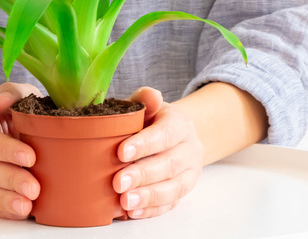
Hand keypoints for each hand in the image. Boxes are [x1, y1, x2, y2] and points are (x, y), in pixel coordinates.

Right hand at [0, 82, 41, 218]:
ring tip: (26, 207)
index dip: (4, 150)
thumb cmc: (12, 110)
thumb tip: (6, 99)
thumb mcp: (16, 95)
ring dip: (3, 200)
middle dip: (9, 179)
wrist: (0, 125)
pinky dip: (2, 210)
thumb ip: (12, 93)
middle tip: (34, 188)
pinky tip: (19, 212)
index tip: (31, 157)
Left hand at [113, 87, 203, 218]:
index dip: (144, 144)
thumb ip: (145, 99)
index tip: (122, 152)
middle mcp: (190, 149)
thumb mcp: (148, 106)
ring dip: (148, 197)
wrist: (176, 135)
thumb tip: (150, 95)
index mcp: (180, 124)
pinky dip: (151, 210)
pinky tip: (132, 212)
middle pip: (169, 164)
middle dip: (143, 175)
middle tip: (118, 182)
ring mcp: (189, 172)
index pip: (165, 134)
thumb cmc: (152, 120)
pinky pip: (170, 204)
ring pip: (173, 188)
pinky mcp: (184, 191)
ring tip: (125, 202)